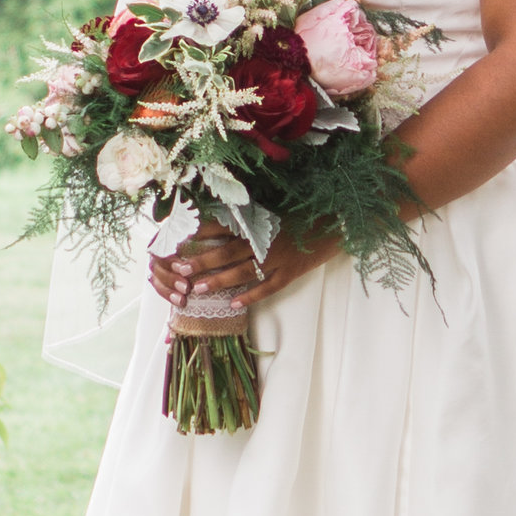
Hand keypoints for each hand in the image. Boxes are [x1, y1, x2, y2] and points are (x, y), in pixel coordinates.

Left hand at [148, 220, 321, 324]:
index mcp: (259, 223)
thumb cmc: (303, 215)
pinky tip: (233, 304)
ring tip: (198, 288)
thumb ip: (250, 219)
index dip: (201, 234)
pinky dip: (250, 296)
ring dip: (219, 280)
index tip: (180, 240)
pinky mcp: (291, 272)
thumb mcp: (274, 211)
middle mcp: (265, 241)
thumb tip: (222, 221)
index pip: (223, 227)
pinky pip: (267, 287)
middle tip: (180, 269)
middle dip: (202, 261)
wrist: (336, 223)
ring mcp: (278, 258)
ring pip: (243, 272)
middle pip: (227, 252)